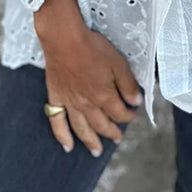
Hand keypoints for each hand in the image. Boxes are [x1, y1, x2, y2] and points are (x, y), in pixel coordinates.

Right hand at [34, 0, 141, 156]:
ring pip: (82, 128)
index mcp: (104, 96)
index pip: (119, 113)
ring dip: (91, 141)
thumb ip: (128, 84)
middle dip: (112, 132)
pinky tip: (68, 146)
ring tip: (97, 151)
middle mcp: (87, 104)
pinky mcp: (56, 96)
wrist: (64, 39)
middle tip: (118, 138)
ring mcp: (70, 103)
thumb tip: (136, 101)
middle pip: (101, 124)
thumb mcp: (118, 62)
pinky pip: (57, 122)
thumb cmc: (92, 47)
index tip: (133, 114)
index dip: (128, 115)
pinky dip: (62, 137)